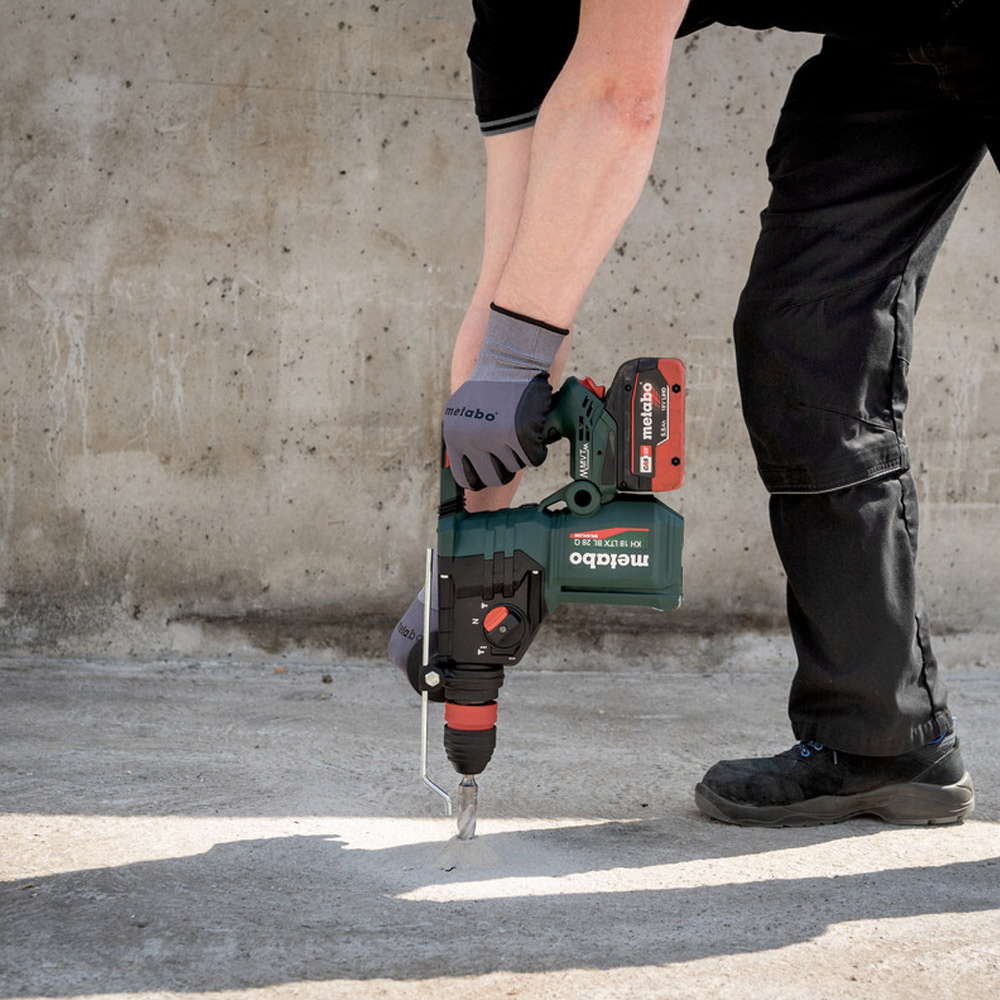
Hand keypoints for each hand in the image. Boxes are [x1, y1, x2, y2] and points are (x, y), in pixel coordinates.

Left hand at [444, 305, 566, 488]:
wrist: (511, 358)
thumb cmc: (492, 382)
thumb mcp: (464, 411)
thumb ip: (465, 439)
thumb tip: (467, 470)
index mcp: (455, 437)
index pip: (466, 478)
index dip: (482, 475)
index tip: (492, 469)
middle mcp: (472, 441)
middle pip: (494, 477)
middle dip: (506, 466)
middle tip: (511, 447)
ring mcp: (496, 440)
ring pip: (516, 467)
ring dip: (522, 452)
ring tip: (520, 428)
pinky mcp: (520, 436)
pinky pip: (534, 458)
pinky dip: (539, 448)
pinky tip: (534, 429)